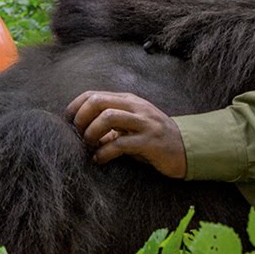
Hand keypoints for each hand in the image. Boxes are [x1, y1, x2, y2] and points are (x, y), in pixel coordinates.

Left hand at [67, 91, 187, 177]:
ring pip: (108, 117)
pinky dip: (105, 152)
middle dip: (81, 118)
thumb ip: (109, 125)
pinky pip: (121, 143)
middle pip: (98, 101)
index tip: (68, 121)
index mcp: (127, 100)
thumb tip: (81, 131)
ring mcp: (144, 122)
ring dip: (92, 132)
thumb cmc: (152, 138)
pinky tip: (99, 159)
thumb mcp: (130, 126)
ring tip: (89, 146)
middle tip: (78, 134)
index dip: (76, 106)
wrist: (186, 148)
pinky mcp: (150, 141)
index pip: (93, 94)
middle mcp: (135, 107)